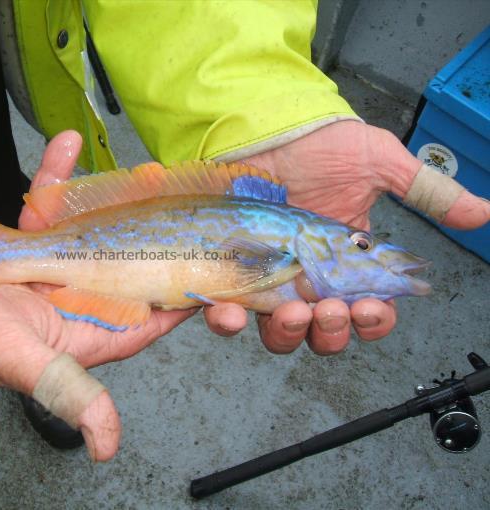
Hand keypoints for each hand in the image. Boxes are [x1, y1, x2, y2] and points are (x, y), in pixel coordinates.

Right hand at [0, 131, 194, 461]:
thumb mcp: (16, 359)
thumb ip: (66, 389)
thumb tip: (106, 445)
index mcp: (86, 333)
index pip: (151, 316)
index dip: (185, 295)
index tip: (218, 265)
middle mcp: (77, 301)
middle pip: (133, 266)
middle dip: (161, 235)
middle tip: (188, 202)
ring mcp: (54, 268)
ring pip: (98, 231)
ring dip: (118, 201)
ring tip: (144, 172)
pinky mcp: (27, 242)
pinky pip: (51, 205)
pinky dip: (57, 178)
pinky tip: (65, 144)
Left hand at [203, 120, 489, 353]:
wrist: (264, 125)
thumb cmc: (318, 144)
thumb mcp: (379, 165)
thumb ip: (427, 193)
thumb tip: (483, 212)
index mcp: (348, 261)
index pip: (366, 311)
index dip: (372, 321)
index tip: (370, 309)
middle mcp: (309, 276)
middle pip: (322, 331)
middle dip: (330, 332)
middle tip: (330, 309)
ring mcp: (268, 275)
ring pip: (278, 331)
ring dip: (286, 333)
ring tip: (290, 311)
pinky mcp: (230, 269)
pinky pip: (227, 309)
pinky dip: (227, 320)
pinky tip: (231, 312)